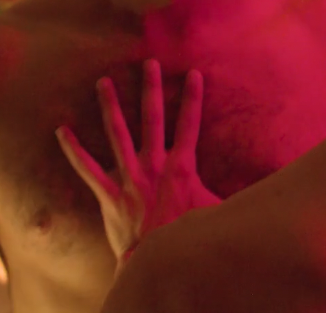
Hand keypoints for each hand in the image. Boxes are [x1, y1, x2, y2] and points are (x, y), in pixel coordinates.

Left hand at [56, 60, 220, 266]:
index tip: (194, 74)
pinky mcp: (109, 194)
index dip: (193, 98)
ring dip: (110, 107)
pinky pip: (87, 169)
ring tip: (103, 82)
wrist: (156, 261)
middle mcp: (154, 165)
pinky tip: (61, 131)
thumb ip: (234, 199)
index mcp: (182, 166)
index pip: (190, 124)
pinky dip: (73, 150)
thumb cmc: (188, 236)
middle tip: (148, 64)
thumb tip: (264, 194)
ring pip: (117, 134)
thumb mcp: (216, 213)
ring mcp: (129, 178)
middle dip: (151, 89)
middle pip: (152, 119)